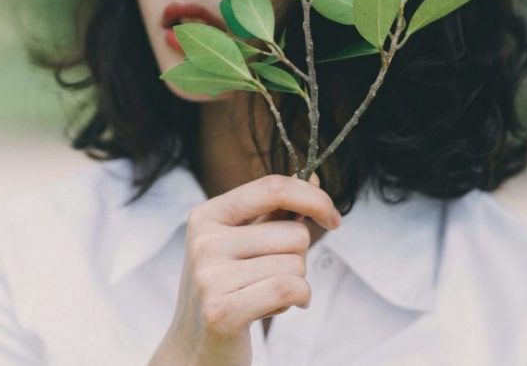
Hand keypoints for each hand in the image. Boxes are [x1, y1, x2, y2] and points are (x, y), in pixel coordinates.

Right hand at [148, 173, 340, 365]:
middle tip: (272, 277)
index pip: (272, 188)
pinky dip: (298, 300)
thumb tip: (315, 177)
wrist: (194, 349)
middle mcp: (203, 241)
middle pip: (294, 233)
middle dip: (299, 259)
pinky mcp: (221, 311)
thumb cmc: (227, 290)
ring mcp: (209, 276)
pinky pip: (290, 289)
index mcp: (207, 216)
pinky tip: (278, 308)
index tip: (332, 217)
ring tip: (265, 296)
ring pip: (296, 264)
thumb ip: (275, 212)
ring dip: (295, 285)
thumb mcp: (244, 244)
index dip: (313, 198)